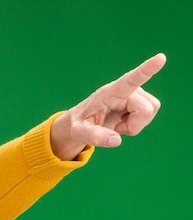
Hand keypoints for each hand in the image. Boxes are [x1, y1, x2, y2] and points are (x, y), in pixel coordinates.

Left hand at [51, 53, 165, 160]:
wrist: (84, 122)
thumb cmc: (80, 124)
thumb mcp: (79, 133)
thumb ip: (94, 137)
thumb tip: (116, 140)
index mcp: (109, 93)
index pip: (130, 80)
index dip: (146, 70)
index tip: (160, 58)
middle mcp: (125, 90)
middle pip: (146, 109)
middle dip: (134, 125)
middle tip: (115, 129)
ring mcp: (135, 93)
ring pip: (151, 110)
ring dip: (136, 124)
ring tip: (118, 124)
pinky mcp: (140, 99)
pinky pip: (150, 113)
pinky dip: (138, 123)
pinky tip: (123, 122)